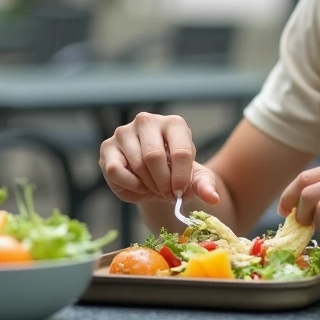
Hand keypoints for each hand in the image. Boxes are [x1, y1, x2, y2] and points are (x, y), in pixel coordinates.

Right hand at [98, 113, 220, 205]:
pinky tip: (138, 184)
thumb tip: (212, 198)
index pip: (181, 151)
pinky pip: (116, 171)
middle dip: (163, 182)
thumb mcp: (195, 179)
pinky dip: (129, 185)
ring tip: (155, 188)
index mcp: (174, 124)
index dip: (181, 177)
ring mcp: (125, 131)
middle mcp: (147, 121)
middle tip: (167, 195)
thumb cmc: (177, 172)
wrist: (155, 176)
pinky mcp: (107, 146)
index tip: (179, 193)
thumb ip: (205, 186)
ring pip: (136, 165)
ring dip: (148, 185)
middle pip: (154, 156)